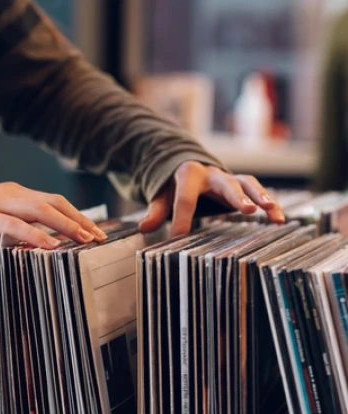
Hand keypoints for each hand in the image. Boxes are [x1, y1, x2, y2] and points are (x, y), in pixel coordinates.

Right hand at [0, 182, 106, 247]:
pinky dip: (34, 233)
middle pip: (54, 203)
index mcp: (12, 193)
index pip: (53, 201)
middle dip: (80, 220)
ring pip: (39, 210)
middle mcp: (8, 192)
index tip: (95, 231)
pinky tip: (49, 245)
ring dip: (65, 224)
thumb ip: (10, 223)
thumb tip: (36, 240)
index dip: (77, 215)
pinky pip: (12, 224)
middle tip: (100, 238)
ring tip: (85, 239)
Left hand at [138, 161, 285, 236]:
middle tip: (246, 210)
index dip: (181, 219)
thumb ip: (156, 211)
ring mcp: (230, 178)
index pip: (185, 199)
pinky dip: (270, 204)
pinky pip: (258, 192)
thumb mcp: (162, 195)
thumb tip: (144, 228)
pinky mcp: (242, 185)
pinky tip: (280, 219)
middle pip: (226, 184)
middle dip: (236, 196)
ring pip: (248, 184)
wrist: (188, 166)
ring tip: (271, 211)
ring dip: (261, 197)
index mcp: (188, 175)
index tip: (178, 237)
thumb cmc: (175, 185)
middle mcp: (213, 174)